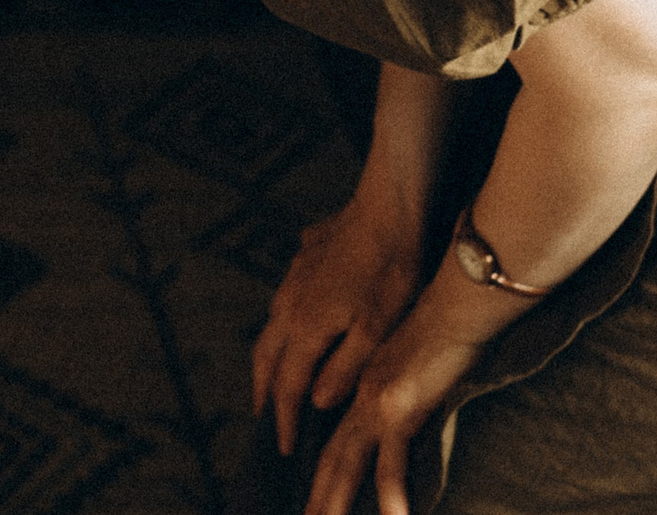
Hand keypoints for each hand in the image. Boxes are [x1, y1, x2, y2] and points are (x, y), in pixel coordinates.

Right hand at [255, 195, 426, 458]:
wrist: (391, 208)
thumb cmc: (392, 272)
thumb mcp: (377, 330)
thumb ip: (344, 369)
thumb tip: (315, 402)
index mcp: (305, 326)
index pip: (288, 385)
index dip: (285, 419)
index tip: (285, 448)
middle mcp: (289, 303)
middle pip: (266, 357)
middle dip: (264, 392)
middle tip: (265, 418)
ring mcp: (294, 277)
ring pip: (272, 325)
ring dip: (270, 357)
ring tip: (275, 375)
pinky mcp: (305, 257)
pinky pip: (286, 295)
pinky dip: (285, 320)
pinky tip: (296, 314)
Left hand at [303, 278, 494, 514]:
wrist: (451, 310)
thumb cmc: (440, 336)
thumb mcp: (410, 368)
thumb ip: (396, 394)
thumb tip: (396, 421)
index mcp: (362, 393)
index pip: (335, 442)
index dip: (322, 473)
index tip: (315, 501)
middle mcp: (362, 401)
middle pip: (332, 458)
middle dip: (319, 495)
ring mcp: (377, 406)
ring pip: (348, 463)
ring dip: (335, 499)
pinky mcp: (400, 409)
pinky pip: (393, 461)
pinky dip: (390, 491)